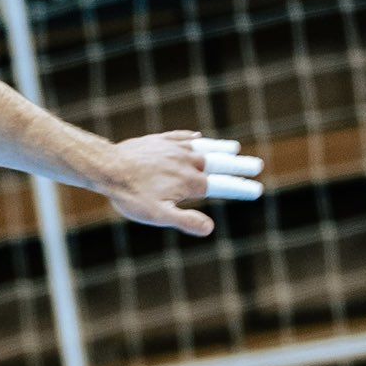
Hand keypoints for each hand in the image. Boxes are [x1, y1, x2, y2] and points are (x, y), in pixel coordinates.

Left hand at [102, 130, 263, 236]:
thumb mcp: (157, 215)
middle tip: (257, 165)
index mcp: (190, 182)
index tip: (257, 189)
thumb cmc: (131, 195)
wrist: (108, 166)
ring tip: (234, 148)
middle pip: (220, 163)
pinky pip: (181, 137)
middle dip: (239, 165)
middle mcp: (187, 162)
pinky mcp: (159, 140)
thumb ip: (184, 221)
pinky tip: (197, 137)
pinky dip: (193, 138)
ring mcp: (174, 148)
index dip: (241, 188)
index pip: (223, 186)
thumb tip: (209, 228)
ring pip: (203, 147)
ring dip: (220, 148)